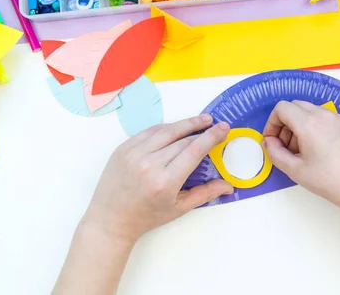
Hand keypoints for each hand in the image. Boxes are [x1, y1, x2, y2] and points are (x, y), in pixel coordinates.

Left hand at [81, 115, 232, 243]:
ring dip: (185, 124)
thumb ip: (205, 194)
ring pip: (166, 131)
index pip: (194, 151)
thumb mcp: (178, 208)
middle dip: (201, 129)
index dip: (211, 137)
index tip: (223, 127)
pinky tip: (176, 127)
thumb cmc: (146, 217)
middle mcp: (149, 164)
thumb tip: (229, 186)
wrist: (110, 220)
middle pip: (182, 139)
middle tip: (215, 124)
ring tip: (201, 120)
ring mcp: (134, 154)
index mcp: (165, 181)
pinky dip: (165, 128)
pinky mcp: (123, 149)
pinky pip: (148, 132)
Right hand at [262, 101, 339, 211]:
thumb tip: (268, 142)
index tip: (272, 140)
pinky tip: (315, 149)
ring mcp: (336, 118)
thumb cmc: (329, 180)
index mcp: (309, 123)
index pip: (282, 108)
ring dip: (297, 125)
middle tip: (284, 146)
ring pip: (308, 111)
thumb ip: (275, 153)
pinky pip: (321, 117)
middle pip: (294, 106)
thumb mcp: (294, 170)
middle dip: (284, 123)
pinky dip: (312, 126)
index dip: (272, 123)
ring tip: (300, 151)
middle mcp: (323, 115)